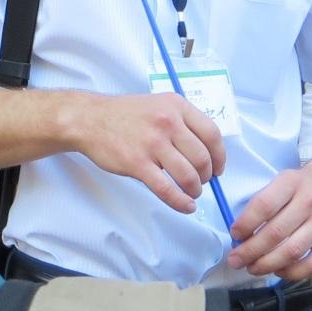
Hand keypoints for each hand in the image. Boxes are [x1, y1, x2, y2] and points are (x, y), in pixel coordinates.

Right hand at [67, 91, 225, 213]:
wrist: (91, 119)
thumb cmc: (126, 114)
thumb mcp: (160, 104)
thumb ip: (182, 121)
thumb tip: (205, 149)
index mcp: (177, 106)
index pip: (212, 133)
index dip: (220, 155)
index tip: (219, 167)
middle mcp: (169, 122)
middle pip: (202, 157)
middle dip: (207, 175)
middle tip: (204, 181)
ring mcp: (153, 143)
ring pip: (187, 175)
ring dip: (195, 189)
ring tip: (193, 193)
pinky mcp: (138, 164)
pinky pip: (166, 189)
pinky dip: (180, 202)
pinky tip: (185, 206)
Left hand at [226, 156, 311, 280]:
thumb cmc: (302, 185)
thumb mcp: (283, 181)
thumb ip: (264, 203)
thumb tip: (240, 235)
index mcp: (292, 182)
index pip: (264, 205)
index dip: (245, 224)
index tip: (235, 235)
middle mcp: (310, 200)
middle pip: (276, 233)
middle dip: (250, 251)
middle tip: (235, 260)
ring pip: (292, 252)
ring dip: (267, 265)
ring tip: (252, 268)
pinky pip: (311, 265)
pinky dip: (291, 273)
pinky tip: (278, 270)